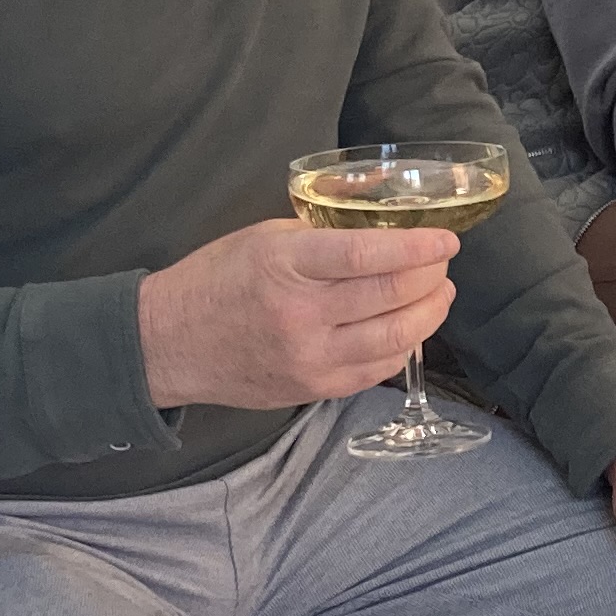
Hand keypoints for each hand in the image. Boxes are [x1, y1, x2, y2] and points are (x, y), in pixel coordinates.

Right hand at [136, 218, 456, 410]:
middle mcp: (301, 314)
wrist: (169, 343)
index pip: (367, 254)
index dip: (416, 247)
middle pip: (390, 296)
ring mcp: (309, 357)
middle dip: (431, 277)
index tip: (446, 240)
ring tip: (439, 295)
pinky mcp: (312, 388)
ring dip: (428, 314)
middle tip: (443, 265)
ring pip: (394, 338)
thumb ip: (321, 236)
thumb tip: (381, 227)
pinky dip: (402, 347)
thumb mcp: (263, 238)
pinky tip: (409, 329)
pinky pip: (375, 370)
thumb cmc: (216, 280)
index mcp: (286, 264)